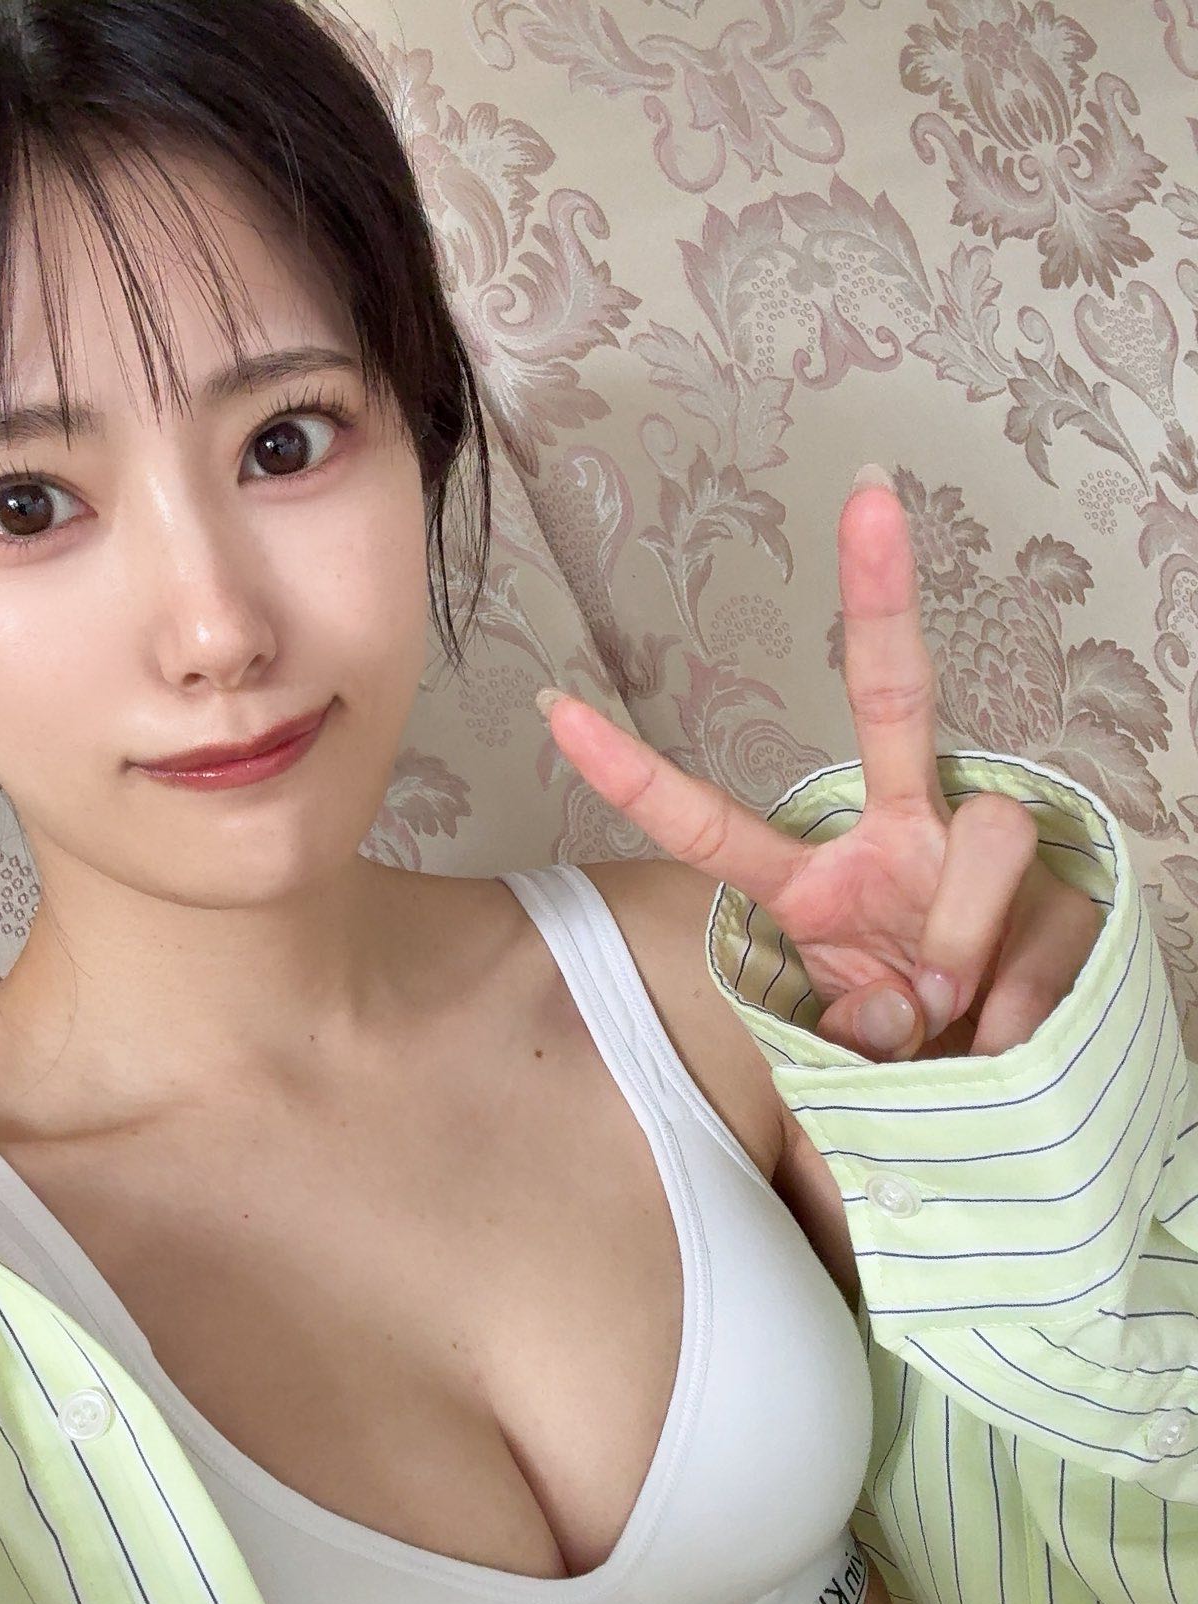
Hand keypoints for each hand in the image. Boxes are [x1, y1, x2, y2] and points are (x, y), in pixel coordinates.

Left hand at [537, 469, 1104, 1061]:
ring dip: (963, 949)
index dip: (636, 777)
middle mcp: (896, 839)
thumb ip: (859, 1042)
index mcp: (817, 883)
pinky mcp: (1060, 890)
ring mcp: (979, 851)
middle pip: (893, 698)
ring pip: (985, 837)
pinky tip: (1000, 1036)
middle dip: (881, 597)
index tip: (555, 708)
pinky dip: (1017, 1006)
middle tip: (870, 499)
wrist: (1008, 1092)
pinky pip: (1041, 927)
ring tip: (955, 1024)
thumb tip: (907, 1010)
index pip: (716, 825)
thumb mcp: (854, 1066)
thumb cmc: (911, 1062)